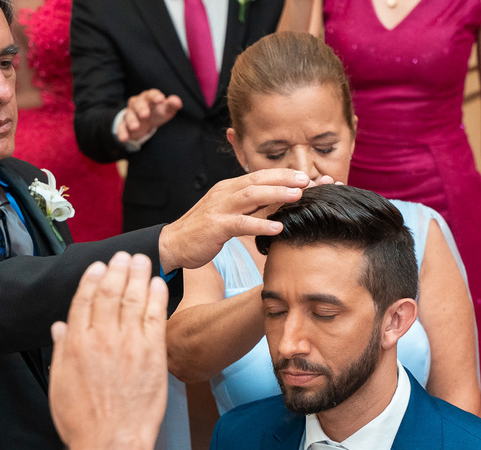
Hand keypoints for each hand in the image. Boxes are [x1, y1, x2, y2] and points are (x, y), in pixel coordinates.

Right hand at [48, 252, 167, 449]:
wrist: (110, 442)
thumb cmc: (83, 421)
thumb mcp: (60, 384)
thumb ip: (62, 350)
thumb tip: (60, 327)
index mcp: (75, 344)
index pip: (83, 301)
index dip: (91, 280)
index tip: (98, 266)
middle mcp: (101, 338)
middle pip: (109, 294)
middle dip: (117, 270)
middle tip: (124, 255)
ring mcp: (128, 344)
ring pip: (132, 300)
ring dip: (137, 276)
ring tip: (142, 260)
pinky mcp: (152, 354)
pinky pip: (155, 317)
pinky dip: (156, 297)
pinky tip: (158, 284)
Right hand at [117, 89, 182, 143]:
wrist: (145, 120)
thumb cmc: (158, 111)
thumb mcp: (166, 109)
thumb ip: (172, 105)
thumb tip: (177, 101)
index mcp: (148, 98)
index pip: (151, 94)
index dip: (155, 96)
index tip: (160, 99)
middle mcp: (137, 104)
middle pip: (137, 103)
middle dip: (141, 108)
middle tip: (145, 114)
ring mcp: (130, 114)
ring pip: (129, 115)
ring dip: (131, 121)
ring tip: (135, 127)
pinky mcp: (125, 125)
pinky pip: (122, 127)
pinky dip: (122, 132)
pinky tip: (124, 138)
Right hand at [157, 169, 311, 270]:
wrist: (173, 243)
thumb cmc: (204, 230)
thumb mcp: (229, 212)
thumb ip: (250, 206)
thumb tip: (277, 202)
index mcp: (229, 188)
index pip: (259, 176)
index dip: (283, 174)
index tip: (306, 176)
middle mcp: (225, 193)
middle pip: (257, 180)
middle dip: (284, 178)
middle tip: (307, 180)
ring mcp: (219, 209)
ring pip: (250, 196)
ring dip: (276, 194)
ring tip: (298, 196)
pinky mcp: (215, 226)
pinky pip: (241, 224)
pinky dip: (260, 225)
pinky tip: (277, 228)